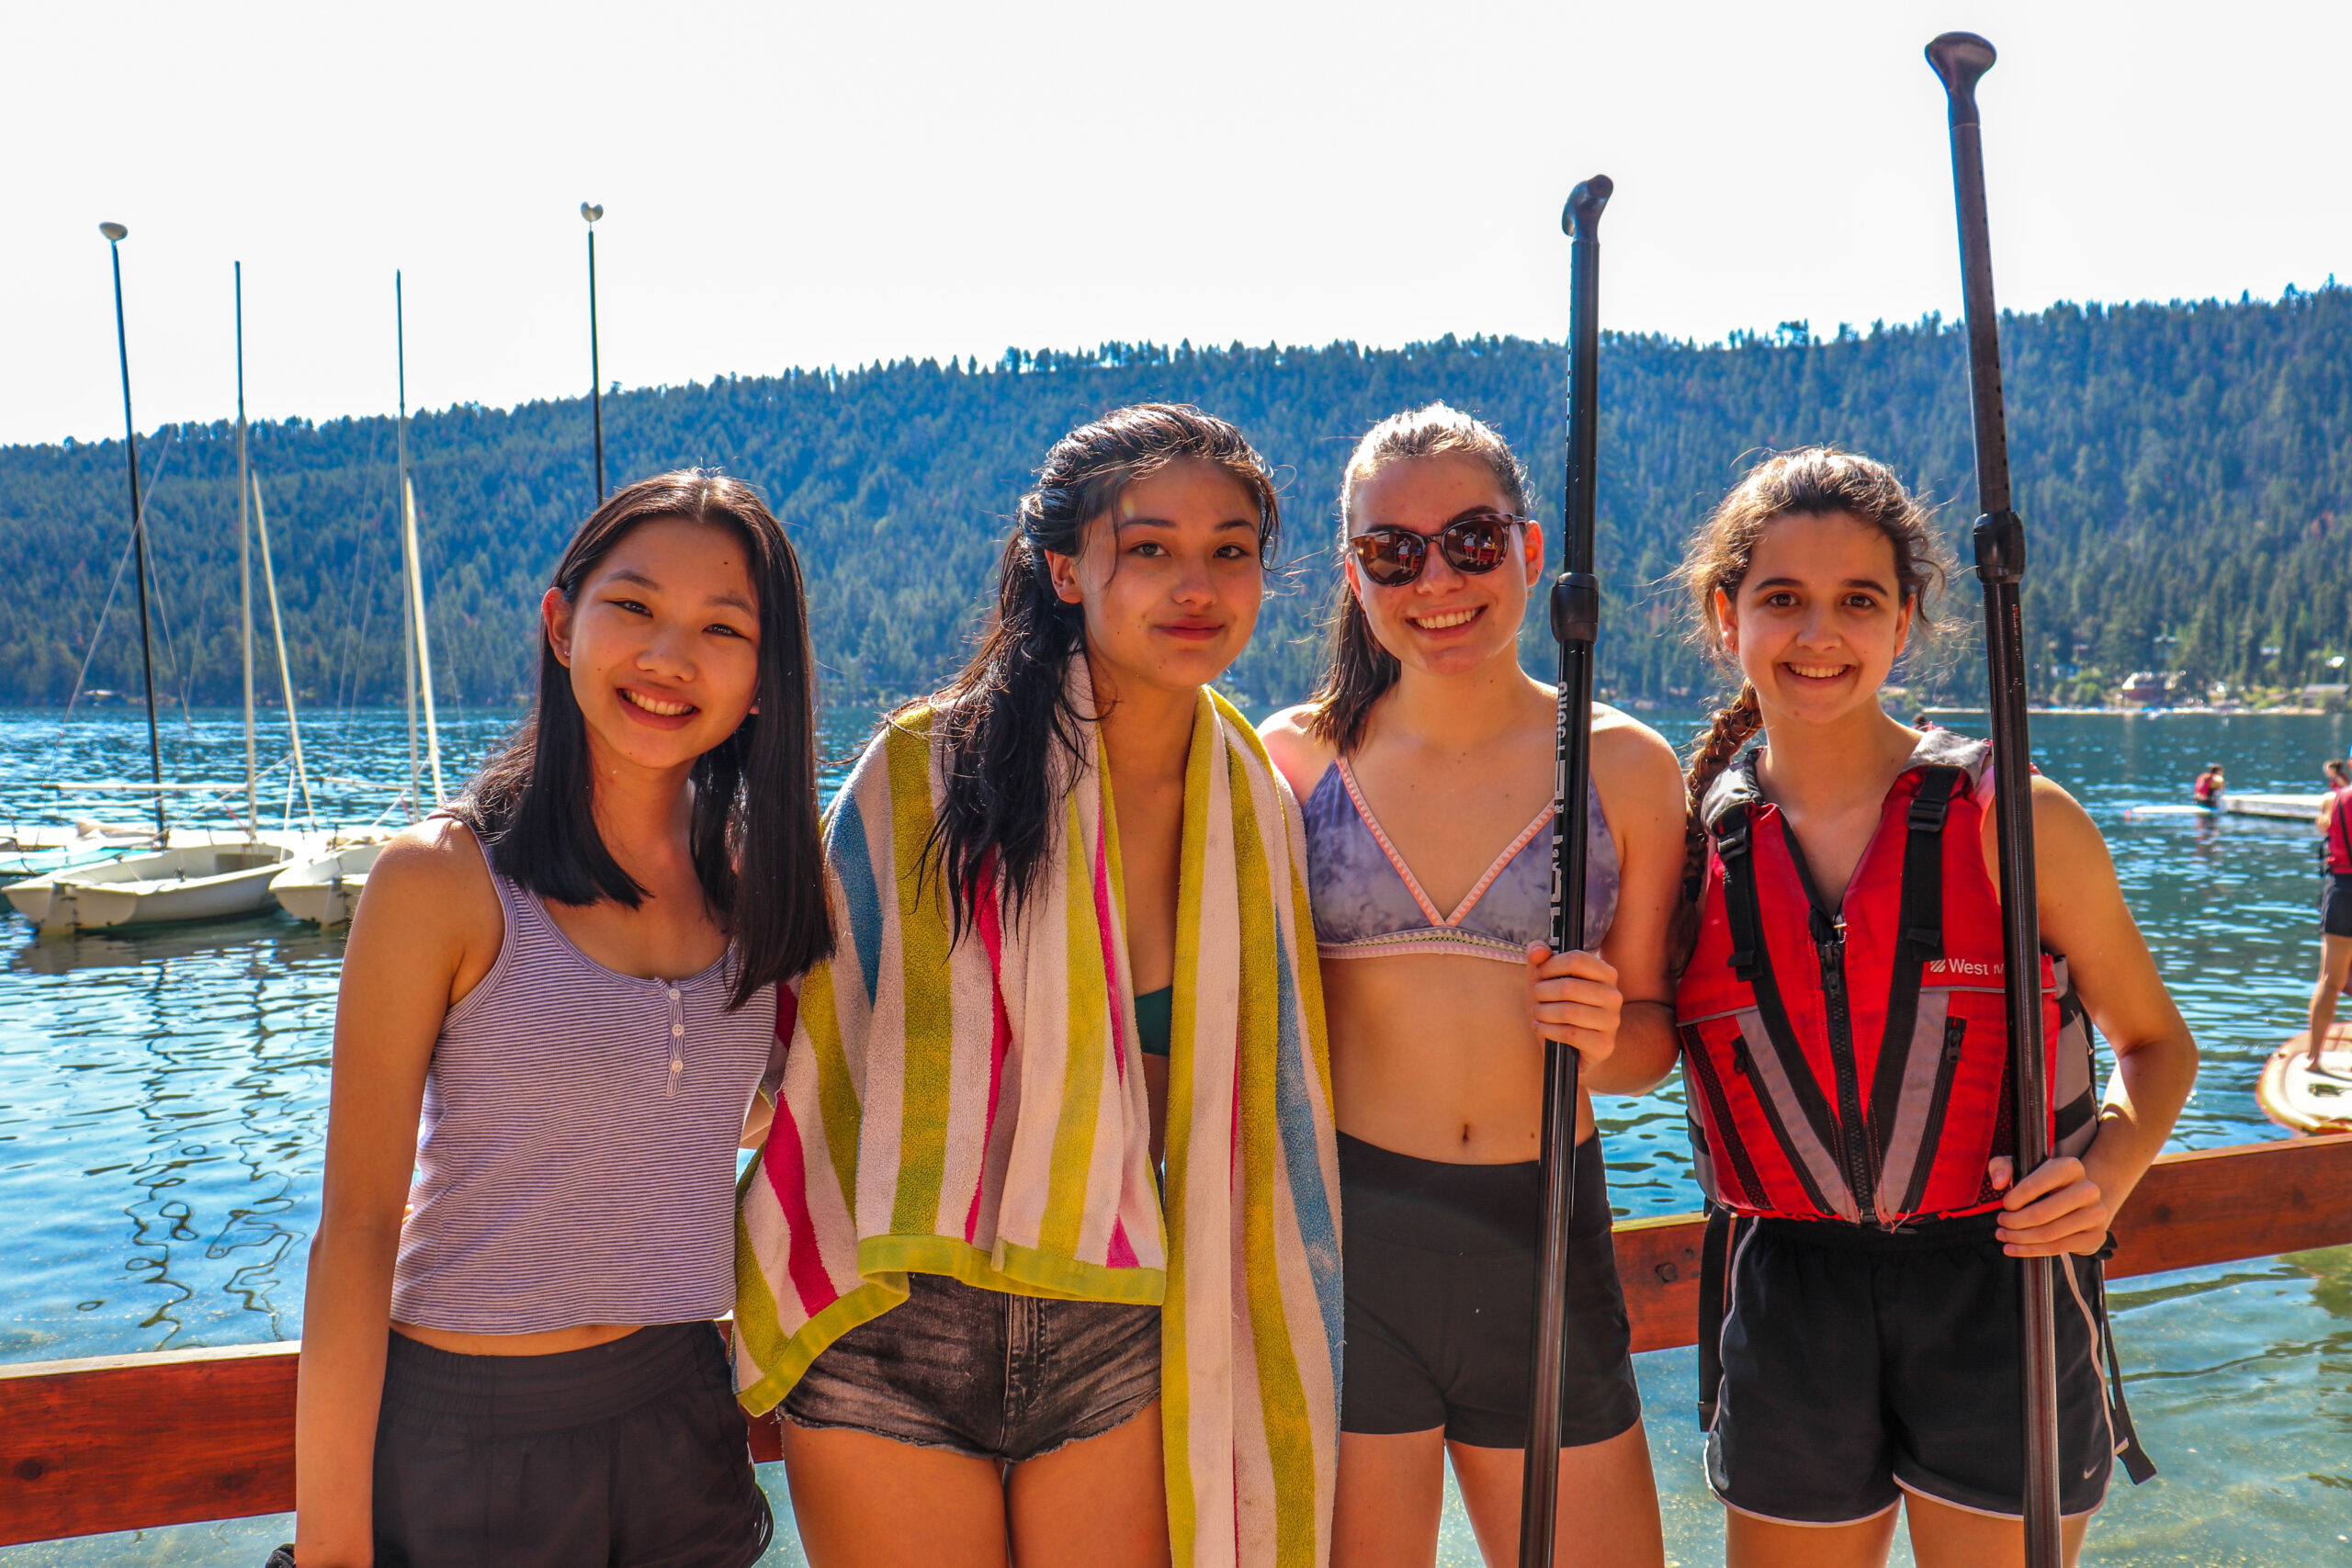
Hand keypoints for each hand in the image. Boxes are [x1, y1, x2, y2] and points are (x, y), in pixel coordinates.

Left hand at [1524, 944, 1622, 1065]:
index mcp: (1606, 973)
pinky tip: (1542, 1028)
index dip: (1551, 965)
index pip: (1577, 959)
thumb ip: (1539, 960)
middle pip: (1569, 986)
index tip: (1539, 974)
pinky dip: (1548, 1030)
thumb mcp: (1545, 981)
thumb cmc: (1557, 1007)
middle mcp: (1613, 996)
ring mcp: (1611, 1021)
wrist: (1569, 1047)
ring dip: (1543, 1012)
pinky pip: (1570, 1034)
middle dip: (1543, 992)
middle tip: (1536, 997)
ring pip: (1569, 1012)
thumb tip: (1536, 950)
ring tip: (1537, 1013)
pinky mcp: (1604, 1045)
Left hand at [1987, 1154, 2109, 1256]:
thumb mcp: (2019, 1167)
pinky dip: (2031, 1250)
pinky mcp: (2096, 1236)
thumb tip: (1999, 1184)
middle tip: (2001, 1224)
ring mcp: (2096, 1214)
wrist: (2076, 1203)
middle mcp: (2088, 1189)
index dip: (2014, 1199)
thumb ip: (2002, 1166)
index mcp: (2070, 1167)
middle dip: (2014, 1222)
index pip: (2034, 1185)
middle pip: (2042, 1213)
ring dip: (2020, 1238)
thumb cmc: (2042, 1184)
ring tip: (2004, 1235)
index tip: (2004, 1206)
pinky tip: (2015, 1248)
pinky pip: (2058, 1248)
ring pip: (2049, 1233)